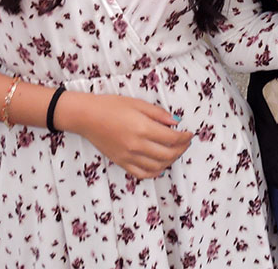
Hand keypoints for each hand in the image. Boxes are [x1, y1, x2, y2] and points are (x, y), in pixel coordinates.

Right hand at [63, 93, 192, 178]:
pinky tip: (161, 165)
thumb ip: (159, 114)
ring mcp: (128, 156)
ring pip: (158, 166)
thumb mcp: (138, 103)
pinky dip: (155, 172)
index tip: (190, 133)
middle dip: (182, 149)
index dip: (185, 137)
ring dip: (171, 160)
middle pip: (168, 154)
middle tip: (186, 142)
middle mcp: (137, 145)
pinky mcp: (121, 162)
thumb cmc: (111, 106)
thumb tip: (176, 122)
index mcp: (143, 128)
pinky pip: (142, 173)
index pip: (172, 138)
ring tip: (175, 152)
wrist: (87, 117)